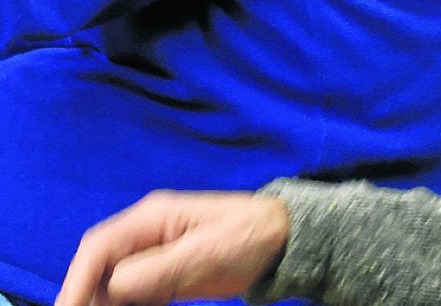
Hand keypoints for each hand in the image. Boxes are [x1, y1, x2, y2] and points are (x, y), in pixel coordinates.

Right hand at [55, 191, 290, 305]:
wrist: (287, 239)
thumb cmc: (250, 237)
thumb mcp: (203, 254)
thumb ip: (156, 269)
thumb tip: (113, 286)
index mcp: (152, 217)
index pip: (99, 247)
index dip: (78, 280)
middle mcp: (148, 232)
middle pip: (101, 265)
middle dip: (87, 295)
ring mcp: (157, 251)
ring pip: (115, 282)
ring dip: (107, 303)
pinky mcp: (168, 270)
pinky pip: (136, 291)